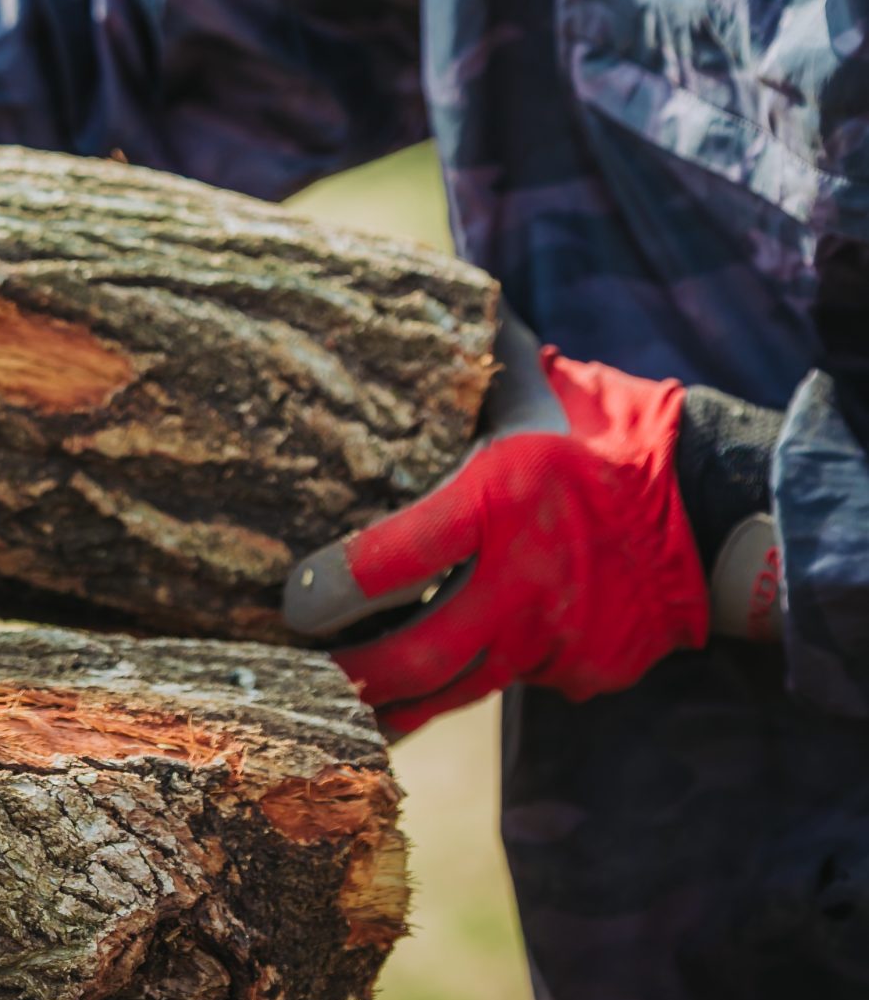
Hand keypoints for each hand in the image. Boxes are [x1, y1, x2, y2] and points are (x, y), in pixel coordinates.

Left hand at [283, 315, 709, 735]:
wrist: (705, 510)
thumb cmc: (599, 438)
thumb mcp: (531, 396)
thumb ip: (470, 373)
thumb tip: (414, 297)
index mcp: (500, 501)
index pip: (394, 562)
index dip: (332, 589)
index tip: (293, 599)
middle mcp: (522, 580)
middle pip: (414, 657)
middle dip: (351, 674)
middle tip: (306, 668)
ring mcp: (552, 638)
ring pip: (453, 691)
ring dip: (395, 702)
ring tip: (345, 699)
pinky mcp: (578, 674)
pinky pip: (505, 685)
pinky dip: (467, 680)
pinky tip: (428, 676)